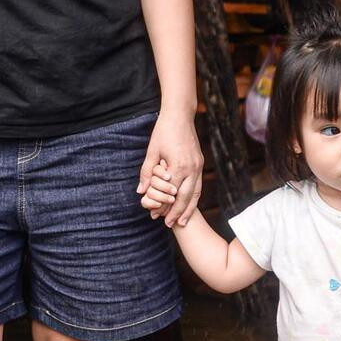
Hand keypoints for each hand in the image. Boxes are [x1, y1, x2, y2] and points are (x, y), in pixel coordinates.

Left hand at [138, 111, 202, 227]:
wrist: (180, 116)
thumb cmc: (163, 132)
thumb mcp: (151, 151)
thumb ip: (146, 173)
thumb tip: (140, 191)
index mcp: (178, 166)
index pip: (171, 193)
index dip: (163, 206)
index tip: (156, 216)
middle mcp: (191, 168)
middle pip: (186, 198)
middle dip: (177, 213)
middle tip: (169, 225)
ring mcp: (198, 166)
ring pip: (195, 194)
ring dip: (189, 209)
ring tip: (182, 221)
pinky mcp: (200, 163)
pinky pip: (198, 185)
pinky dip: (194, 198)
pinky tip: (188, 205)